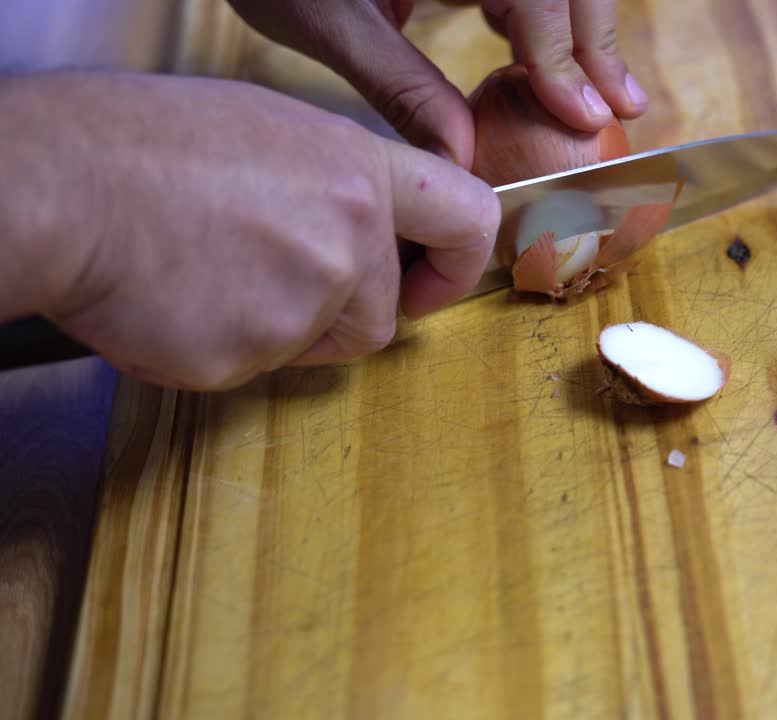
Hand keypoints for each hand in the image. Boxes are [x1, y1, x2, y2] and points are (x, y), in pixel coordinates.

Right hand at [0, 70, 497, 390]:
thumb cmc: (147, 143)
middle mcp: (348, 240)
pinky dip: (219, 348)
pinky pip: (251, 369)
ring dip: (277, 329)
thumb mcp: (272, 132)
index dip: (457, 264)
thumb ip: (338, 186)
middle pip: (379, 317)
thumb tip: (366, 228)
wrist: (62, 185)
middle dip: (335, 314)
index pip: (466, 219)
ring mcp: (303, 303)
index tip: (434, 284)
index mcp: (360, 173)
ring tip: (208, 271)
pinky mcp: (249, 355)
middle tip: (263, 274)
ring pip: (314, 346)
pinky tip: (177, 299)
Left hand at [226, 0, 647, 168]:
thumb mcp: (327, 20)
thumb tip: (462, 156)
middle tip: (621, 107)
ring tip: (608, 94)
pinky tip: (553, 66)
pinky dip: (547, 22)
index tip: (581, 113)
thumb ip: (399, 85)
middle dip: (594, 40)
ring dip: (582, 31)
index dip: (562, 52)